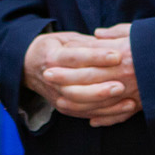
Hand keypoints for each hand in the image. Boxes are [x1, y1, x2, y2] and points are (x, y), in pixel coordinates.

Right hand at [22, 26, 139, 124]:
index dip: (96, 57)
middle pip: (76, 88)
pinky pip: (85, 114)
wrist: (27, 66)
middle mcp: (52, 79)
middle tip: (122, 85)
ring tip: (127, 101)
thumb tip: (110, 42)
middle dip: (100, 89)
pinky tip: (122, 110)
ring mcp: (56, 96)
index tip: (117, 56)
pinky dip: (105, 115)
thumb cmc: (54, 47)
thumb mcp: (66, 38)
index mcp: (52, 56)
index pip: (75, 58)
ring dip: (105, 105)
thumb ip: (86, 43)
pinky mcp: (63, 108)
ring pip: (81, 105)